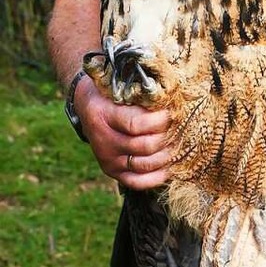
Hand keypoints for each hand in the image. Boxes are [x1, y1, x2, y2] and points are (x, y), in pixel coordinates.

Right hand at [74, 75, 171, 189]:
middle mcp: (103, 140)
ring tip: (178, 143)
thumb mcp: (118, 85)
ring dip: (166, 155)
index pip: (136, 124)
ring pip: (144, 164)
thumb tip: (171, 92)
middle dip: (166, 137)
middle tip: (179, 128)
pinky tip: (169, 168)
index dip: (159, 121)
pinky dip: (155, 178)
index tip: (172, 112)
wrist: (86, 105)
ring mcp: (107, 158)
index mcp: (102, 115)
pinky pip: (136, 181)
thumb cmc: (109, 91)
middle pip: (144, 146)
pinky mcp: (112, 171)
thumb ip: (139, 91)